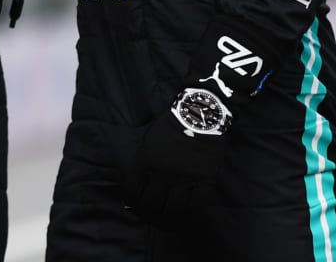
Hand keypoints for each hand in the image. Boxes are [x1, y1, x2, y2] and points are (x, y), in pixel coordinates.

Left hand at [122, 100, 229, 227]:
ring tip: (165, 223)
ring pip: (172, 210)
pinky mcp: (204, 180)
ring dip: (166, 221)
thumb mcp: (147, 137)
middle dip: (146, 215)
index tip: (133, 207)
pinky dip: (188, 214)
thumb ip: (139, 160)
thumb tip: (133, 186)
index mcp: (145, 159)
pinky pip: (195, 205)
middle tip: (149, 217)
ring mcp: (184, 177)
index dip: (131, 203)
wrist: (200, 113)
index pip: (132, 191)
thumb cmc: (170, 124)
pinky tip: (184, 216)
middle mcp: (162, 171)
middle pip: (150, 205)